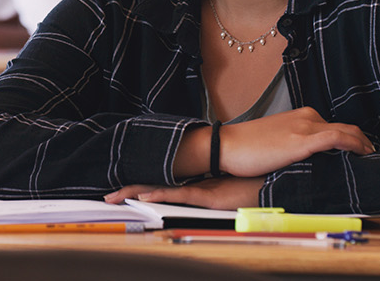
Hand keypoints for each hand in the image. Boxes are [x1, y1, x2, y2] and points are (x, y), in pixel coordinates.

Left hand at [104, 177, 263, 208]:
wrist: (271, 180)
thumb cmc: (250, 186)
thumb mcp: (222, 194)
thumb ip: (207, 194)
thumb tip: (196, 197)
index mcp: (192, 184)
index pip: (159, 184)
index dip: (139, 186)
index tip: (119, 191)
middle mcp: (191, 183)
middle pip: (154, 185)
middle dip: (129, 190)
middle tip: (108, 197)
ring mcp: (199, 187)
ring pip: (161, 189)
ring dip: (137, 192)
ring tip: (117, 196)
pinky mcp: (208, 194)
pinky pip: (181, 195)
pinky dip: (162, 196)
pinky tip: (146, 198)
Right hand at [218, 107, 373, 176]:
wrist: (227, 146)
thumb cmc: (246, 147)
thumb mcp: (276, 142)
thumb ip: (296, 145)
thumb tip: (310, 160)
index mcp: (301, 117)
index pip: (335, 126)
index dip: (354, 139)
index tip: (362, 153)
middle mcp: (307, 118)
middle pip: (346, 127)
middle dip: (363, 142)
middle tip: (372, 157)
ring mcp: (305, 127)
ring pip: (346, 131)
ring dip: (363, 144)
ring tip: (371, 159)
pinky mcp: (302, 140)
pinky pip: (337, 138)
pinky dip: (354, 144)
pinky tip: (362, 154)